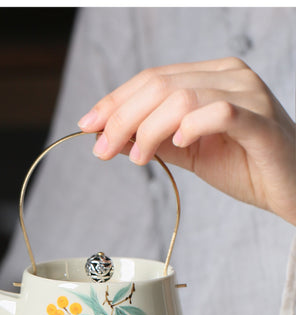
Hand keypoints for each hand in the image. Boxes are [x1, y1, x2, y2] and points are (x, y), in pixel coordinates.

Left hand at [78, 57, 295, 224]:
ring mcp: (248, 95)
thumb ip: (153, 139)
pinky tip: (177, 142)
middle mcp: (229, 76)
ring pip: (182, 97)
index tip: (88, 126)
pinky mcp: (260, 122)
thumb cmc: (242, 165)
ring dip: (148, 129)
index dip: (115, 101)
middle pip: (159, 85)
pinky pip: (219, 112)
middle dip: (122, 118)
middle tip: (101, 149)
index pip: (152, 78)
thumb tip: (110, 136)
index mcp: (210, 77)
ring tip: (139, 158)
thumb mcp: (187, 151)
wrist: (290, 188)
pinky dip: (190, 126)